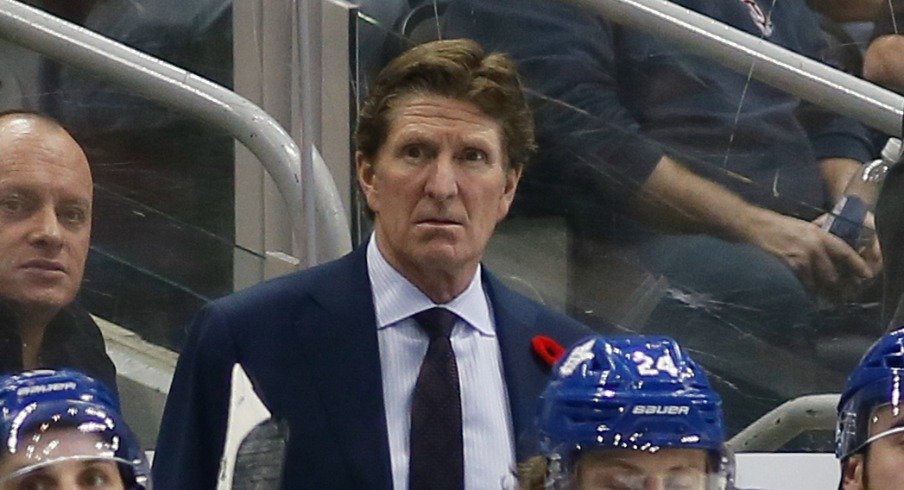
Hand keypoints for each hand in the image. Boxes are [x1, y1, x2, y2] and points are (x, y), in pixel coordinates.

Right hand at [749, 212, 874, 301]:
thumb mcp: (803, 228)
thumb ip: (817, 241)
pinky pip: (803, 286)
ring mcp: (803, 258)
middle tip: (841, 299)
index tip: (866, 276)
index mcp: (820, 235)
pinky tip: (806, 299)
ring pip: (820, 283)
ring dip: (823, 295)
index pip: (846, 253)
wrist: (753, 226)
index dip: (858, 266)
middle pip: (834, 275)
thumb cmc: (775, 226)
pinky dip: (806, 294)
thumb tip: (827, 257)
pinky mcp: (790, 267)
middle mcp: (816, 247)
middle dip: (838, 290)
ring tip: (825, 303)